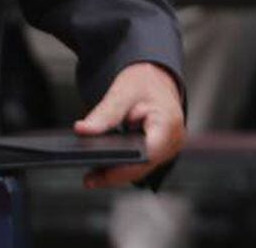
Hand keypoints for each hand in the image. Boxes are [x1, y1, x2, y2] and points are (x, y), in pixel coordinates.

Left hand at [76, 62, 185, 187]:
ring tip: (91, 176)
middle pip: (142, 167)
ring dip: (117, 172)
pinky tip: (102, 166)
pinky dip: (122, 165)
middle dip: (115, 174)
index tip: (101, 170)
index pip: (146, 155)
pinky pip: (139, 164)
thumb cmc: (144, 81)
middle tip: (89, 179)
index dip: (124, 167)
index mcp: (168, 125)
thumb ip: (103, 114)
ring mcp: (167, 150)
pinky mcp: (158, 152)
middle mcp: (173, 142)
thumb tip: (83, 130)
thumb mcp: (121, 92)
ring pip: (140, 169)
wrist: (155, 77)